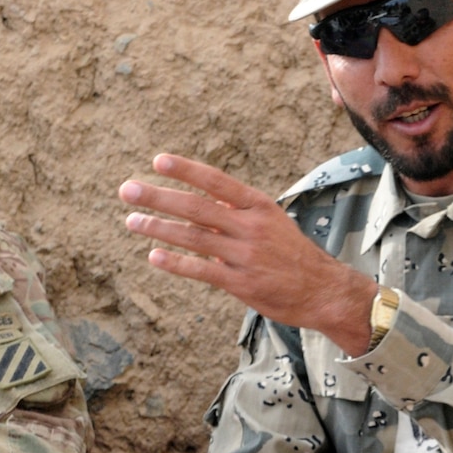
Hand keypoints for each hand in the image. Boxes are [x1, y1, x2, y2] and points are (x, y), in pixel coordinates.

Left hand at [121, 155, 378, 353]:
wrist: (324, 291)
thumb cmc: (293, 255)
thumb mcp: (271, 224)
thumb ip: (234, 215)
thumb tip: (198, 204)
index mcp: (258, 207)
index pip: (217, 182)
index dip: (186, 170)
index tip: (157, 161)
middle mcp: (251, 227)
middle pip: (197, 207)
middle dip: (159, 197)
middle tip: (127, 190)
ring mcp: (246, 256)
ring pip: (194, 237)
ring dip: (159, 228)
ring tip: (132, 221)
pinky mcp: (242, 284)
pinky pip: (203, 270)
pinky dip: (177, 263)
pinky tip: (154, 256)